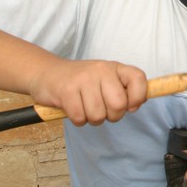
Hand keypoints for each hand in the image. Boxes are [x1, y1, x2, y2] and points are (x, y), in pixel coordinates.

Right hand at [28, 59, 148, 124]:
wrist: (46, 73)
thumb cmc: (82, 81)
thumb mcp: (106, 79)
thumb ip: (123, 90)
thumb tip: (139, 103)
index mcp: (115, 67)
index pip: (139, 78)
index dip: (138, 97)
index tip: (131, 106)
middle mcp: (101, 70)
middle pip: (119, 105)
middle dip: (112, 116)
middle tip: (103, 110)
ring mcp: (83, 79)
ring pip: (98, 115)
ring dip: (92, 119)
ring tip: (86, 108)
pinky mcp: (66, 91)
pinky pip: (80, 118)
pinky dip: (78, 119)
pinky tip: (73, 109)